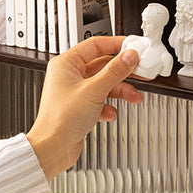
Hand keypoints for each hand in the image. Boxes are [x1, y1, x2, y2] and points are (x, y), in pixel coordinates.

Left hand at [27, 37, 141, 179]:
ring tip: (133, 97)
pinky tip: (111, 112)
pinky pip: (101, 100)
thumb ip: (115, 71)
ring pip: (104, 83)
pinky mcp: (80, 107)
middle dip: (123, 72)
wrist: (53, 148)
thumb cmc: (61, 119)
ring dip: (120, 90)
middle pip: (103, 65)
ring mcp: (75, 91)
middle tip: (140, 71)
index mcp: (67, 64)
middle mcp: (70, 75)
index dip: (117, 45)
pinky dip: (109, 105)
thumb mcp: (94, 90)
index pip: (96, 45)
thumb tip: (129, 56)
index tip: (134, 47)